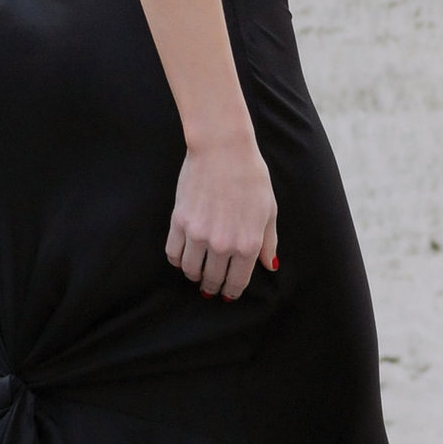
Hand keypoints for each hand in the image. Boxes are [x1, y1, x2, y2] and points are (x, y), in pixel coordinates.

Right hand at [166, 136, 277, 301]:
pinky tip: (183, 257)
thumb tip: (269, 266)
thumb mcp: (269, 210)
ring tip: (196, 273)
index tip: (228, 293)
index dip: (232, 291)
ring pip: (190, 270)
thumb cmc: (251, 177)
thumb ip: (268, 242)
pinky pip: (173, 253)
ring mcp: (198, 234)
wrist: (223, 150)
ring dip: (194, 275)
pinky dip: (177, 260)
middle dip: (212, 287)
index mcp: (247, 244)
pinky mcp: (179, 222)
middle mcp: (222, 245)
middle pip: (212, 280)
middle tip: (210, 288)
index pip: (237, 281)